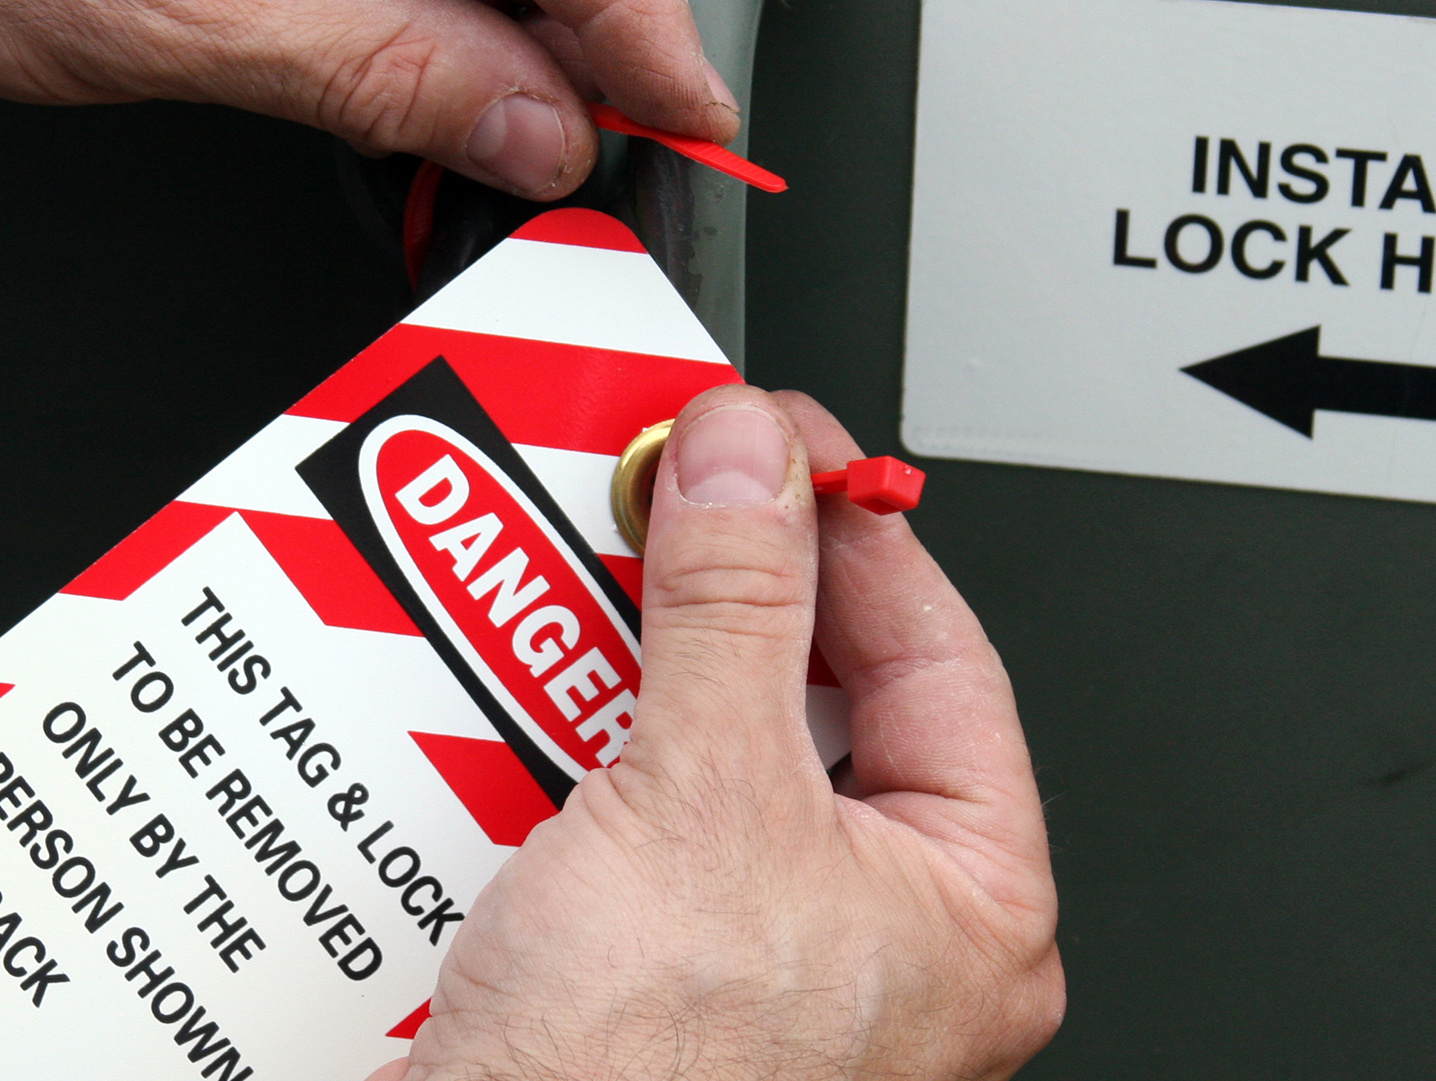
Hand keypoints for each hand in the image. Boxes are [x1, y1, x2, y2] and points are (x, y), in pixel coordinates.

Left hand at [0, 0, 740, 199]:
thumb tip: (534, 129)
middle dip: (585, 55)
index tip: (687, 131)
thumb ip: (381, 68)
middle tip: (591, 166)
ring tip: (508, 152)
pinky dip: (436, 34)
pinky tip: (428, 89)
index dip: (652, 44)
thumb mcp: (183, 19)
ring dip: (510, 53)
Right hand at [373, 387, 1062, 1080]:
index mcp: (966, 908)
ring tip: (591, 589)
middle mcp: (876, 934)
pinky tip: (531, 703)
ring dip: (632, 665)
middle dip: (728, 593)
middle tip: (679, 496)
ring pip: (711, 747)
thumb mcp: (704, 799)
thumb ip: (733, 610)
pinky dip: (577, 740)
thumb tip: (752, 468)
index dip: (855, 529)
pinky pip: (629, 806)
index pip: (936, 655)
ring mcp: (759, 950)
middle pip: (817, 695)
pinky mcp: (650, 956)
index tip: (784, 443)